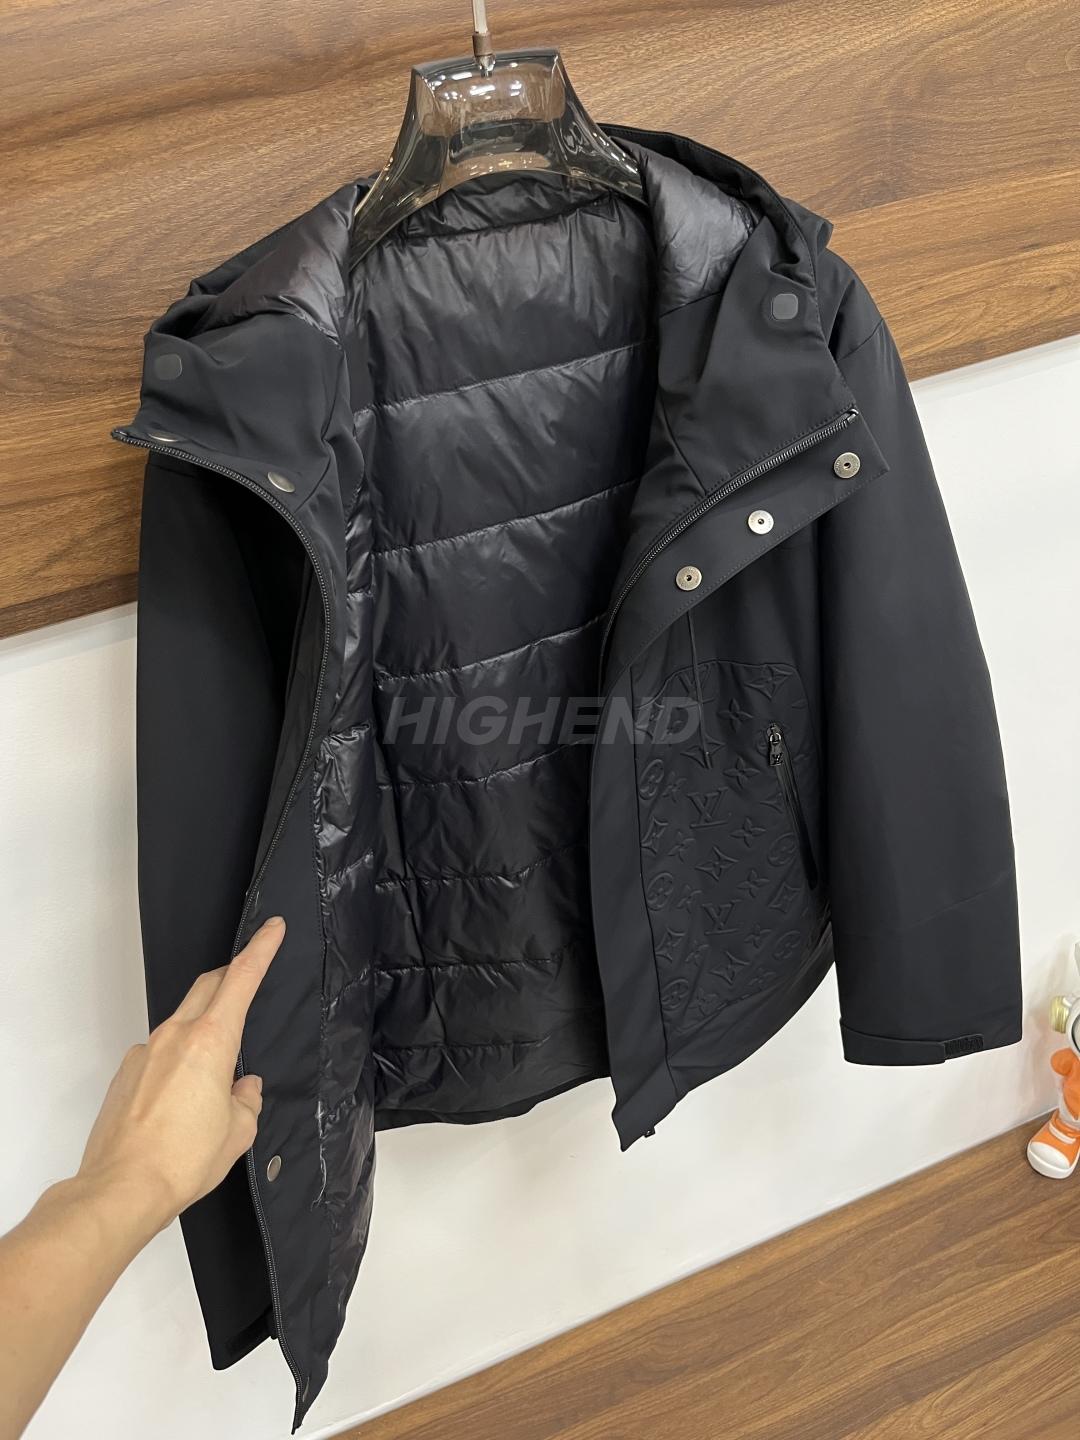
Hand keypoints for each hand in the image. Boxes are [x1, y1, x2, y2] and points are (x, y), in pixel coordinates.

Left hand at [75, 916, 285, 1237]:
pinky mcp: (126, 1075)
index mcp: (210, 1041)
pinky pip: (159, 1053)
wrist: (121, 1189)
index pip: (241, 978)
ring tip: (218, 1066)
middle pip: (207, 987)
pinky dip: (178, 1059)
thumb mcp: (237, 1131)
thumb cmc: (182, 1160)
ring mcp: (145, 1053)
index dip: (260, 949)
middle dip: (231, 974)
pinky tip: (183, 1096)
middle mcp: (174, 1036)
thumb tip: (243, 1088)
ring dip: (203, 1025)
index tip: (272, 928)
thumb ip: (246, 1100)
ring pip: (181, 1020)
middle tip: (249, 974)